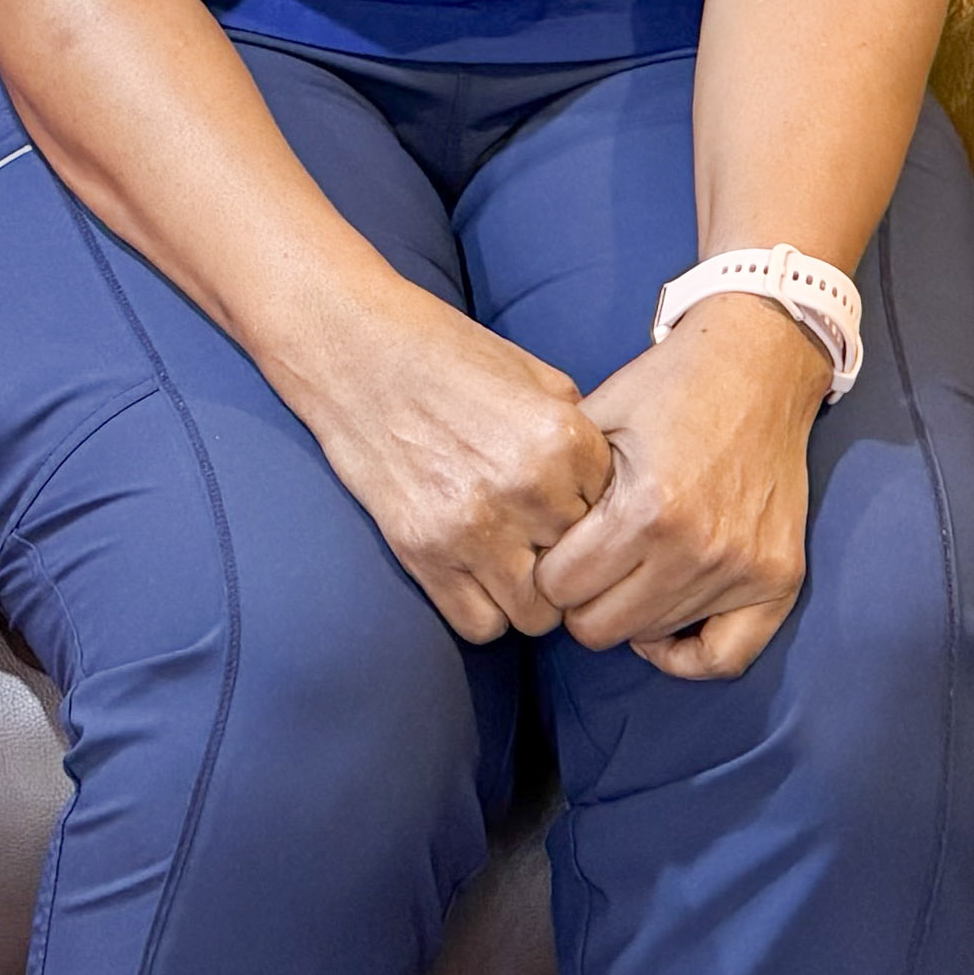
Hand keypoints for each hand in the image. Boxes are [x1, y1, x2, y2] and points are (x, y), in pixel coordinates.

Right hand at [283, 281, 619, 642]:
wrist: (355, 350)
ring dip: (529, 596)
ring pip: (537, 614)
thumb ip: (582, 438)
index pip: (618, 521)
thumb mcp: (537, 378)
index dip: (597, 518)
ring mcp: (473, 526)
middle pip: (582, 570)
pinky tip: (476, 575)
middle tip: (542, 540)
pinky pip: (482, 624)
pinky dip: (485, 610)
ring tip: (512, 563)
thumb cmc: (449, 356)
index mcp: (564, 440)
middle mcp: (526, 488)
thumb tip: (613, 494)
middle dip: (567, 561)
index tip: (572, 509)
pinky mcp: (423, 552)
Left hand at [537, 298, 828, 677]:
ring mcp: (742, 568)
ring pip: (651, 638)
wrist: (758, 367)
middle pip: (600, 627)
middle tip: (587, 567)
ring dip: (629, 613)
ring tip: (625, 574)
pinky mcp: (778, 577)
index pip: (561, 589)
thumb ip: (555, 488)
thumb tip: (520, 549)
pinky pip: (725, 657)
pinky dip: (688, 655)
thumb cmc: (668, 388)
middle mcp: (696, 549)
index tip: (555, 549)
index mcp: (644, 508)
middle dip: (580, 599)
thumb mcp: (594, 420)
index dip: (546, 570)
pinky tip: (662, 629)